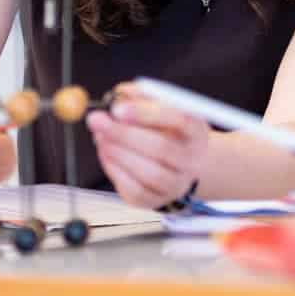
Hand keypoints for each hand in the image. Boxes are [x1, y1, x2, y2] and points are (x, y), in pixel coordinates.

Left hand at [87, 85, 208, 210]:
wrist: (182, 163)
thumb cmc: (167, 129)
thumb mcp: (162, 106)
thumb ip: (142, 95)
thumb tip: (118, 95)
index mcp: (197, 130)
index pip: (178, 120)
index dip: (146, 114)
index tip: (117, 108)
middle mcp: (192, 159)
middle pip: (161, 148)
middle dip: (124, 134)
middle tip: (97, 120)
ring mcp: (176, 183)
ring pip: (148, 173)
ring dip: (118, 153)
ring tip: (99, 136)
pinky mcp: (156, 200)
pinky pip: (134, 190)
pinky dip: (115, 170)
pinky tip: (106, 153)